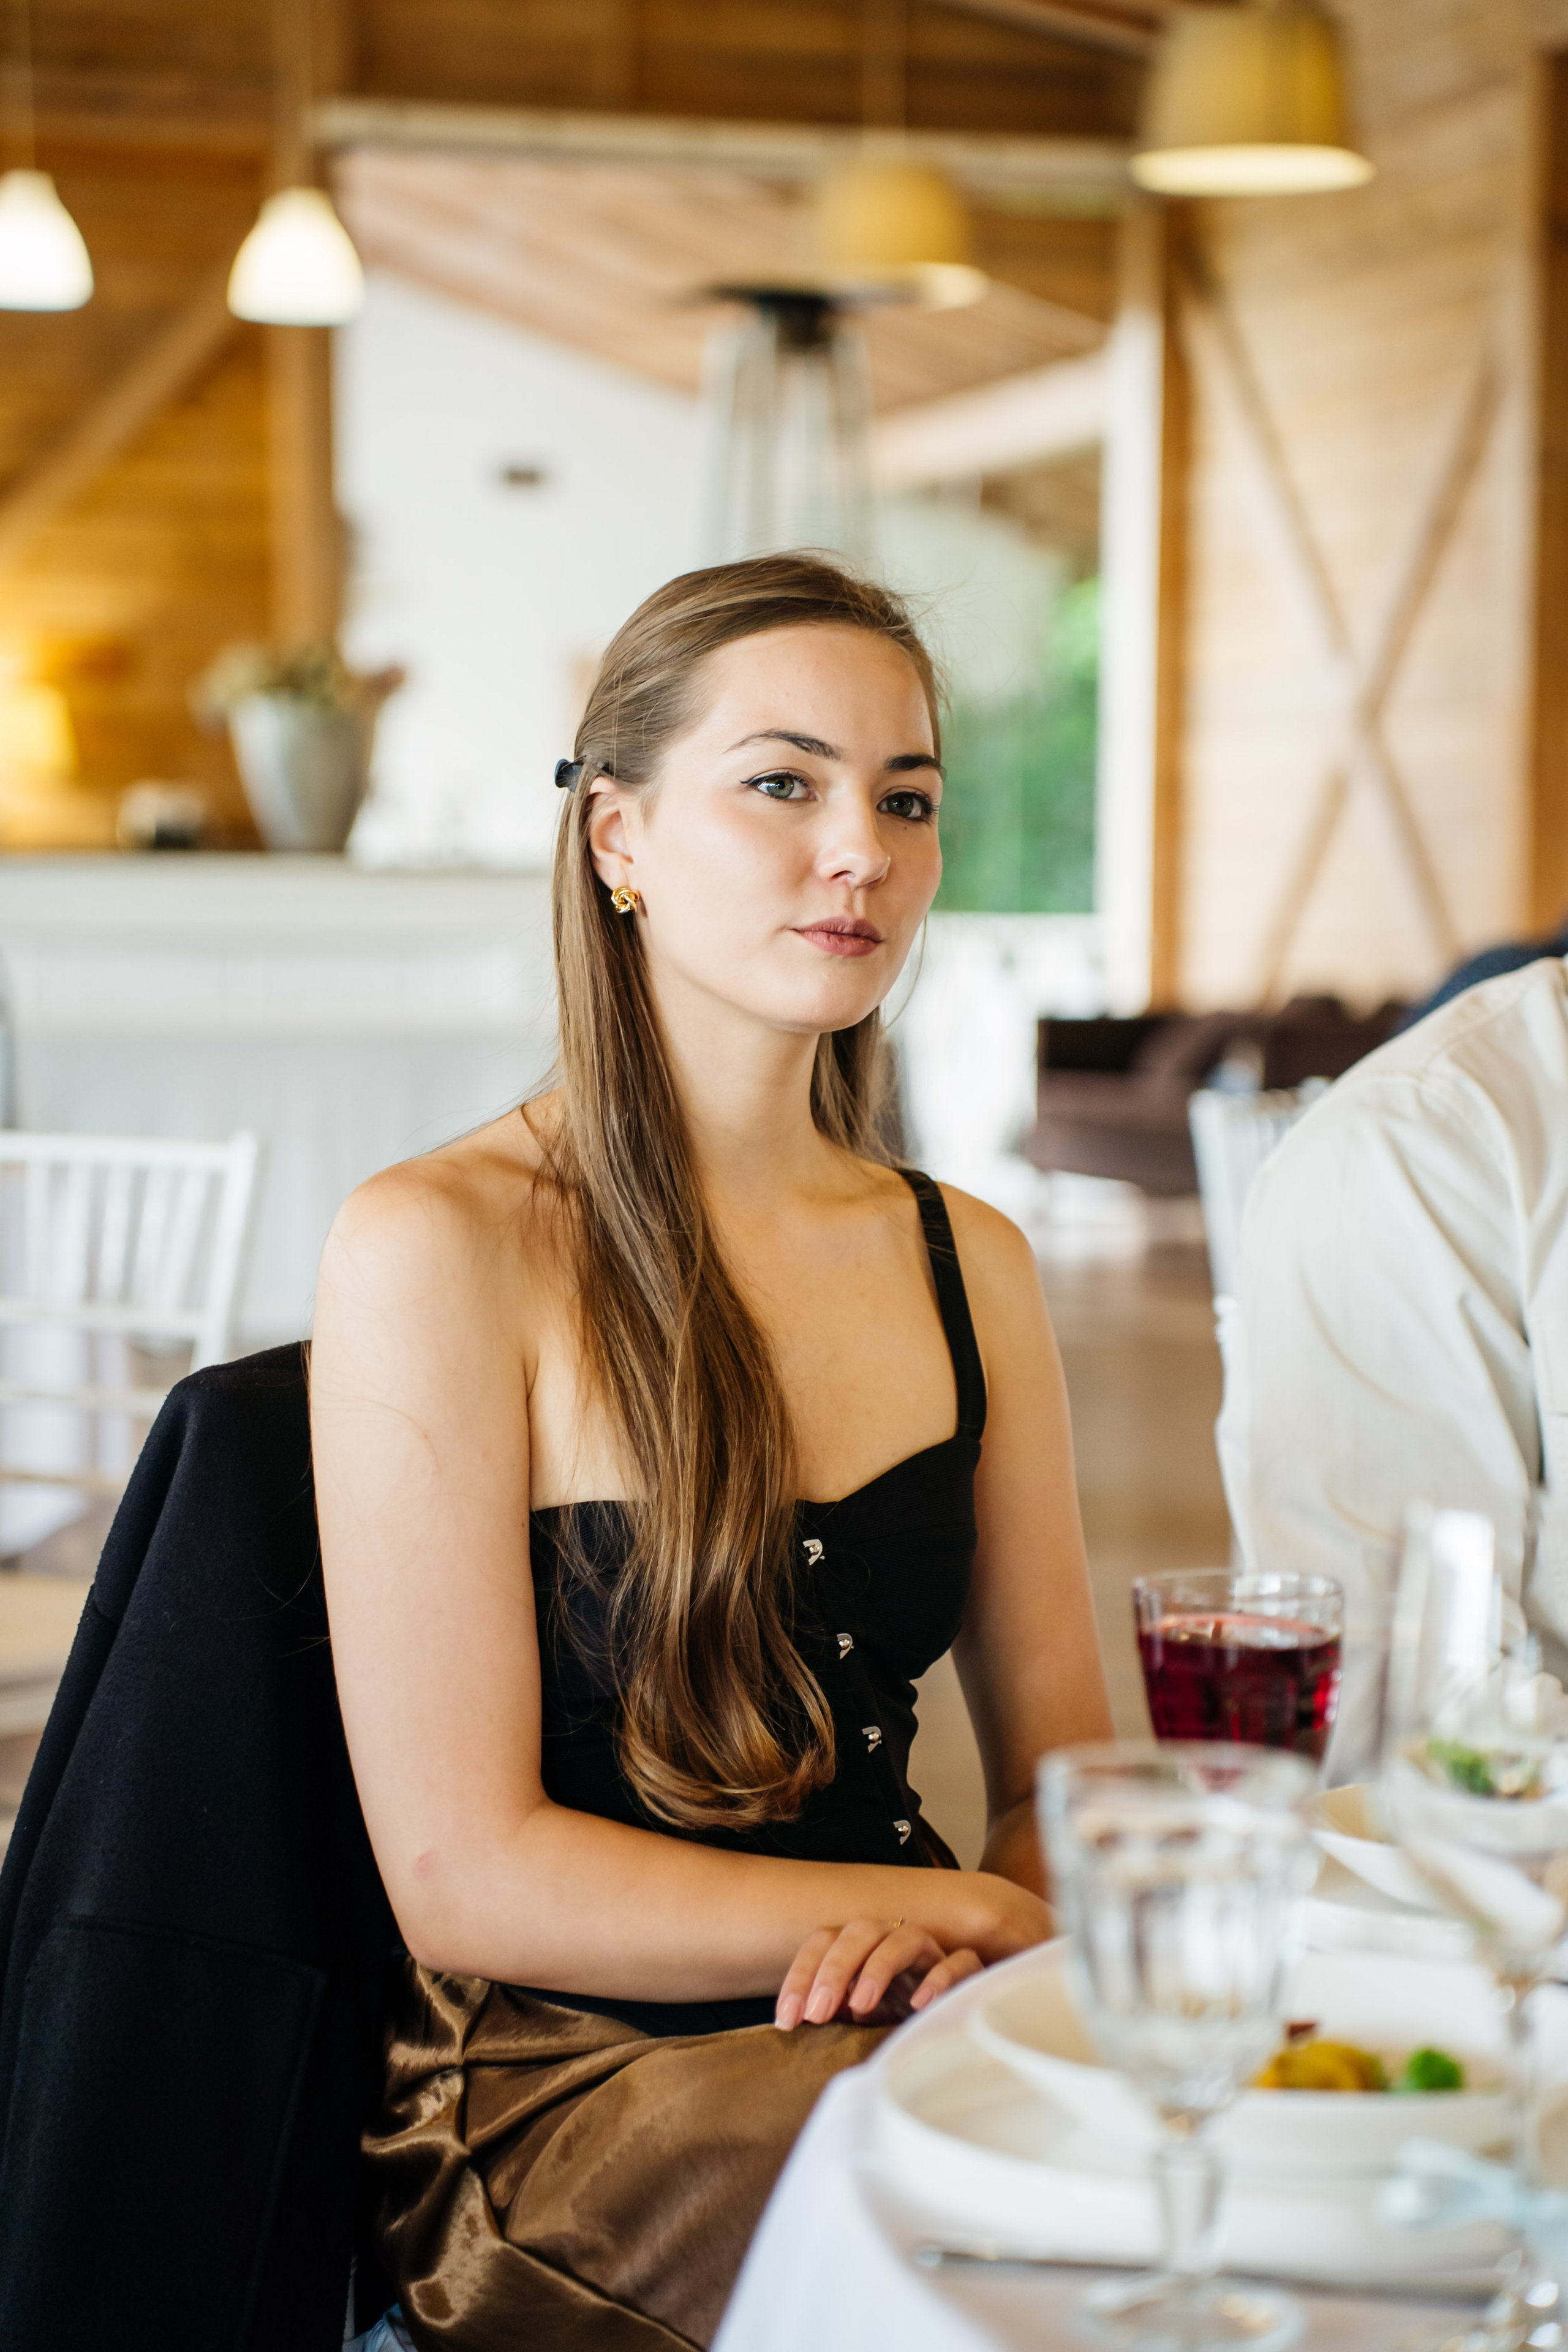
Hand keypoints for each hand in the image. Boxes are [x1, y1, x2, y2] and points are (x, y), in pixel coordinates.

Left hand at [774, 1917, 982, 2030]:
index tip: (786, 2020)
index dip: (800, 1975)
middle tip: (816, 2014)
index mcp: (862, 1950)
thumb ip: (833, 2013)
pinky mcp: (967, 1971)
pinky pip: (959, 1961)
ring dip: (878, 1967)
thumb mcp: (859, 2019)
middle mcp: (893, 1942)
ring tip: (861, 2006)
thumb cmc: (897, 2019)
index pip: (824, 1941)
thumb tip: (796, 2022)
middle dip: (833, 1969)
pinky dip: (940, 1978)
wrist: (955, 2025)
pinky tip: (920, 2004)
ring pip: (904, 1937)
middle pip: (859, 1931)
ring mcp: (931, 1954)